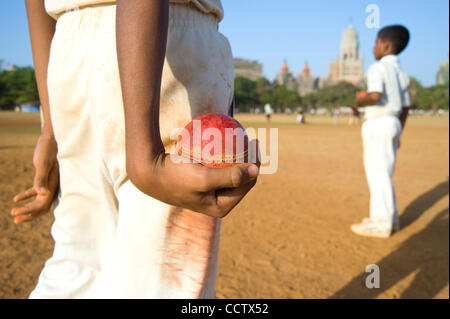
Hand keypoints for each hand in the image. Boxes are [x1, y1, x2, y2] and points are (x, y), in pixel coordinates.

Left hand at [11, 133, 58, 223]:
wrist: (52, 139)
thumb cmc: (48, 150)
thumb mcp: (42, 163)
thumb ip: (42, 179)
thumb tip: (42, 194)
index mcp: (53, 185)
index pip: (42, 205)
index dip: (28, 211)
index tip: (14, 212)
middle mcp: (53, 187)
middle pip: (42, 208)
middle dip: (28, 215)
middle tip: (14, 219)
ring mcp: (50, 184)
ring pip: (39, 202)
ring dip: (28, 209)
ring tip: (14, 213)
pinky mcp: (45, 179)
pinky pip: (36, 192)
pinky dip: (26, 196)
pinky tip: (16, 198)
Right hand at [128, 140, 259, 217]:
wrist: (149, 173)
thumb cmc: (176, 177)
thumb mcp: (204, 179)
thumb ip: (231, 177)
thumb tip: (255, 171)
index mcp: (221, 208)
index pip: (248, 184)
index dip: (255, 163)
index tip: (254, 142)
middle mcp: (217, 202)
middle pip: (241, 178)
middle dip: (248, 159)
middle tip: (251, 137)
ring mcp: (209, 192)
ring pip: (229, 170)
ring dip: (237, 155)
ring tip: (242, 135)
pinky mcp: (201, 181)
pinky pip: (216, 164)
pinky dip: (220, 152)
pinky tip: (223, 135)